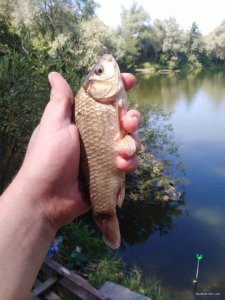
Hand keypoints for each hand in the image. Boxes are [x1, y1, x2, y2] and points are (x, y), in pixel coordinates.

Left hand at [18, 72, 140, 228]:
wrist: (47, 197)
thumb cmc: (48, 157)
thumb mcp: (53, 125)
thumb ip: (60, 101)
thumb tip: (54, 74)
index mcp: (84, 121)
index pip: (104, 100)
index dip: (118, 89)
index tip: (130, 80)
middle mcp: (97, 135)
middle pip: (124, 119)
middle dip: (132, 118)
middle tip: (128, 123)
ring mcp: (105, 154)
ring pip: (130, 141)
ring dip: (132, 144)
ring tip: (121, 153)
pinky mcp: (111, 172)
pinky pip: (129, 163)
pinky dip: (130, 163)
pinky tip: (121, 166)